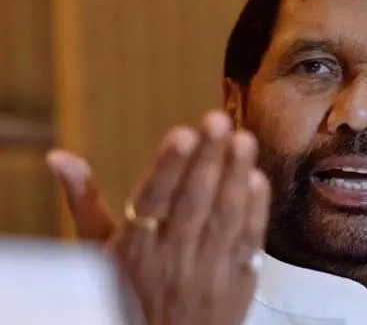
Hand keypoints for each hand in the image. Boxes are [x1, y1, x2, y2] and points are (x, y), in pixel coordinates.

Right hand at [46, 111, 270, 324]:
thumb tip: (59, 156)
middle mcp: (172, 257)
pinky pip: (249, 243)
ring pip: (224, 218)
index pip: (153, 200)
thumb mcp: (100, 253)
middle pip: (192, 203)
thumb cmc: (127, 294)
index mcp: (135, 247)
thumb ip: (85, 202)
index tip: (182, 133)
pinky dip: (256, 211)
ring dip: (236, 176)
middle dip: (206, 160)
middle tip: (219, 121)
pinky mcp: (237, 282)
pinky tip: (258, 180)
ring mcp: (208, 270)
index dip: (168, 167)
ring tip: (244, 140)